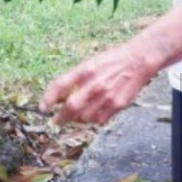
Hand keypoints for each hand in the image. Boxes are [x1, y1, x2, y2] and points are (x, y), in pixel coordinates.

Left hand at [40, 40, 163, 124]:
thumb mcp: (91, 64)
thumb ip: (76, 79)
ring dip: (78, 119)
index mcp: (85, 70)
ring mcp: (107, 96)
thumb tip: (60, 97)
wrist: (139, 60)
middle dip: (61, 117)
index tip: (43, 108)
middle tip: (56, 121)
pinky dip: (93, 120)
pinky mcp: (118, 105)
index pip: (60, 84)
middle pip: (71, 107)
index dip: (48, 98)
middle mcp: (95, 84)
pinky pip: (100, 120)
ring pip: (85, 117)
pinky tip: (94, 113)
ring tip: (78, 116)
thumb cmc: (113, 60)